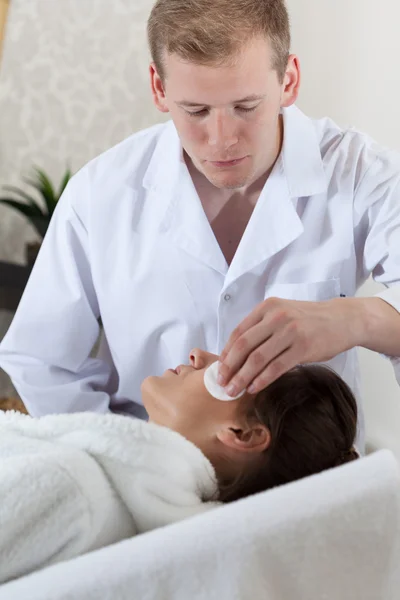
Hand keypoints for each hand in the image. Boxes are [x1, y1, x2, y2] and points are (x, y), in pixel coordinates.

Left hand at [217, 296, 361, 395]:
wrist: (342, 319)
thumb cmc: (308, 321)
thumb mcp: (282, 314)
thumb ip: (261, 328)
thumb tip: (236, 354)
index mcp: (267, 308)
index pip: (238, 332)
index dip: (226, 353)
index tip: (219, 369)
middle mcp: (276, 317)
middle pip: (244, 345)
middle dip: (229, 367)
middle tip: (221, 383)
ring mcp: (290, 331)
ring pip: (258, 358)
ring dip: (242, 378)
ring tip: (234, 390)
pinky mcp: (303, 347)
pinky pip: (276, 367)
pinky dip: (262, 380)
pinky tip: (254, 388)